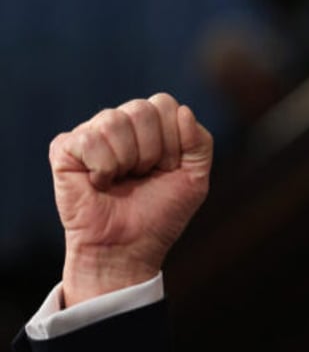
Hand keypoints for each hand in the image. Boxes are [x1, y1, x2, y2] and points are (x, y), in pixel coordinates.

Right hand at [49, 93, 213, 305]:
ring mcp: (91, 133)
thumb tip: (183, 110)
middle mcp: (120, 123)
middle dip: (152, 152)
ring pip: (115, 120)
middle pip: (142, 109)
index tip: (167, 169)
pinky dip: (103, 168)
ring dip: (128, 161)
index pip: (165, 104)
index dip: (173, 142)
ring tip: (122, 180)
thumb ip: (200, 143)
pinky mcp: (65, 148)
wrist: (129, 247)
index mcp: (150, 126)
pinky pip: (90, 140)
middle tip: (143, 176)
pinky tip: (99, 183)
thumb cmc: (159, 213)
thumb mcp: (195, 179)